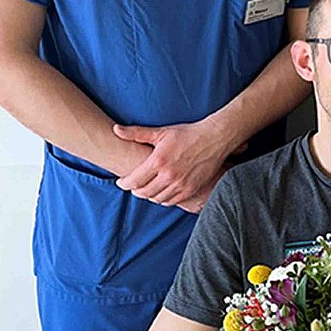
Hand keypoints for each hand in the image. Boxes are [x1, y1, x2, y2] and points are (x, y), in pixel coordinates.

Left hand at [113, 120, 244, 211]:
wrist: (215, 139)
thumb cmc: (187, 134)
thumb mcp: (162, 132)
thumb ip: (136, 133)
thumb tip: (115, 129)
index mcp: (158, 161)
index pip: (134, 181)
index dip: (124, 184)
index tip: (121, 181)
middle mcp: (168, 175)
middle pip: (143, 193)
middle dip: (135, 190)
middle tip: (134, 185)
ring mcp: (181, 184)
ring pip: (157, 199)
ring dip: (149, 195)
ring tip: (147, 188)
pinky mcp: (191, 189)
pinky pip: (171, 201)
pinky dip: (163, 199)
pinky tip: (162, 192)